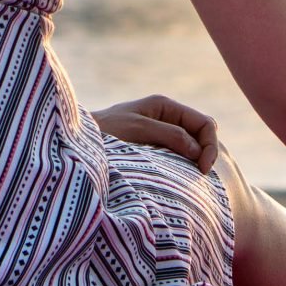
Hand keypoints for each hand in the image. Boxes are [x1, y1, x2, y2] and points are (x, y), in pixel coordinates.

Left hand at [91, 94, 219, 172]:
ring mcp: (159, 134)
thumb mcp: (137, 129)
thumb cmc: (103, 131)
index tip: (202, 169)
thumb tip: (197, 151)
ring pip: (191, 147)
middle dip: (205, 153)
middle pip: (201, 135)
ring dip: (193, 161)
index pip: (204, 123)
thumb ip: (169, 135)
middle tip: (198, 176)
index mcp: (164, 106)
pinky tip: (177, 178)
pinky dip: (182, 166)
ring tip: (189, 179)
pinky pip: (176, 156)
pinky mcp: (151, 149)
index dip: (209, 145)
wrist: (76, 142)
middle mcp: (165, 118)